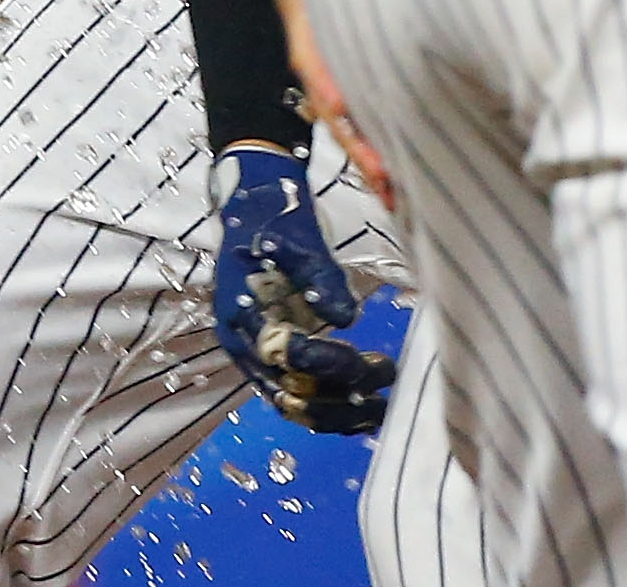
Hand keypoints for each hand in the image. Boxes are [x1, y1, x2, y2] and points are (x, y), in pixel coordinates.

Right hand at [209, 144, 392, 432]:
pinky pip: (300, 400)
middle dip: (341, 392)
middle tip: (385, 373)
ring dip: (340, 412)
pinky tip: (366, 412)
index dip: (326, 362)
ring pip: (296, 405)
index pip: (284, 353)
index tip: (365, 358)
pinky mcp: (274, 363)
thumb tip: (346, 319)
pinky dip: (332, 412)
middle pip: (290, 390)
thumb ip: (321, 279)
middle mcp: (244, 344)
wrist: (256, 214)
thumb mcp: (298, 242)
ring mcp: (257, 358)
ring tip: (382, 407)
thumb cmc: (277, 224)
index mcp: (241, 312)